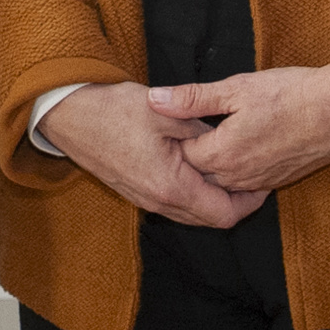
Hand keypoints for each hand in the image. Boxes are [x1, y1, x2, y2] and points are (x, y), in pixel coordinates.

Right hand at [34, 82, 268, 228]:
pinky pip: (174, 204)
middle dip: (234, 201)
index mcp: (171, 186)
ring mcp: (144, 200)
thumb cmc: (114, 110)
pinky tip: (195, 166)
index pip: (224, 214)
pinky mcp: (134, 192)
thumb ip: (201, 132)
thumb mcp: (166, 113)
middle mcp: (158, 202)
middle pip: (210, 219)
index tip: (262, 181)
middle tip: (249, 175)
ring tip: (224, 169)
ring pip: (192, 214)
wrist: (68, 113)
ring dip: (212, 197)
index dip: (250, 202)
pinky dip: (192, 193)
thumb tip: (225, 142)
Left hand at [155, 63, 329, 193]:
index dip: (171, 138)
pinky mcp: (276, 182)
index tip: (166, 122)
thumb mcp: (237, 89)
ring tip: (203, 139)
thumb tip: (154, 99)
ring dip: (208, 166)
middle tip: (177, 133)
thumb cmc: (292, 95)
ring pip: (219, 183)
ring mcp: (259, 183)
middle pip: (197, 175)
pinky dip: (231, 171)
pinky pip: (242, 185)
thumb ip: (192, 98)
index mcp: (223, 154)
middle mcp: (239, 177)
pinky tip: (232, 150)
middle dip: (185, 156)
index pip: (180, 156)